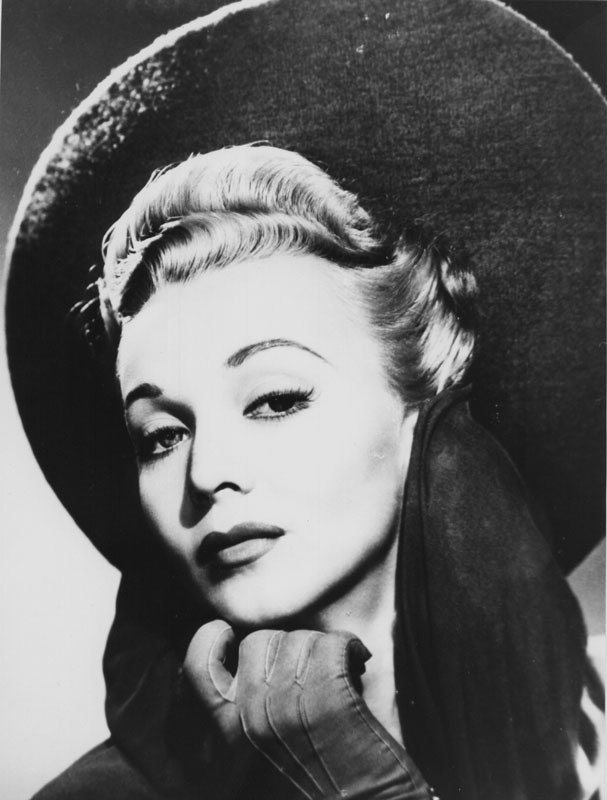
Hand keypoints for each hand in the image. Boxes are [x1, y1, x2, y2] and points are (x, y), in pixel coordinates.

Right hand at [185, 621, 430, 798]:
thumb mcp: (245, 777)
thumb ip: (231, 734)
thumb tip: (233, 684)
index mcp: (221, 742)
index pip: (198, 669)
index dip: (209, 643)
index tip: (226, 636)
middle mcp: (246, 720)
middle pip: (257, 643)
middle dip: (285, 646)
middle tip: (307, 664)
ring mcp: (286, 708)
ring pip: (297, 640)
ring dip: (320, 647)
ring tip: (339, 668)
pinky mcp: (330, 702)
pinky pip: (332, 645)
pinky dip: (348, 646)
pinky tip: (358, 659)